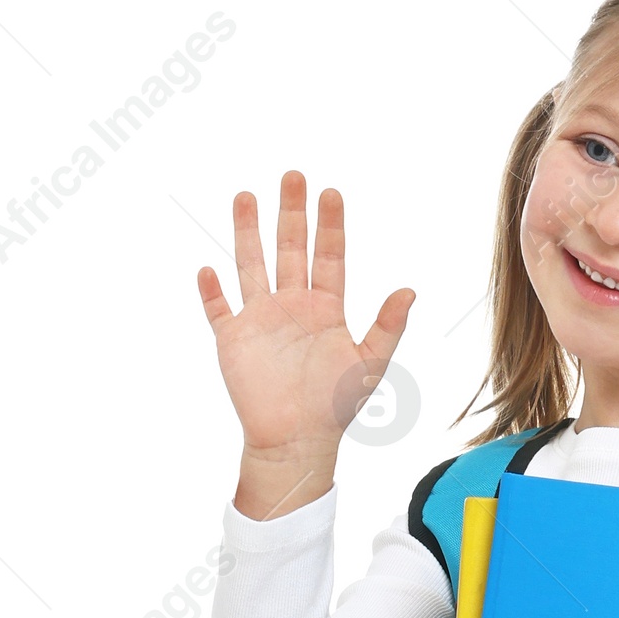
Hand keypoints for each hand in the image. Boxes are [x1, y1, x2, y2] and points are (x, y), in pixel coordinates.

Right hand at [196, 172, 413, 516]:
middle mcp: (292, 307)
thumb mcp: (370, 365)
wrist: (296, 442)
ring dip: (247, 232)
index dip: (330, 226)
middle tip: (293, 175)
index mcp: (325, 310)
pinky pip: (219, 309)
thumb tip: (410, 290)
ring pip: (252, 265)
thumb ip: (389, 327)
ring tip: (245, 196)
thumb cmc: (335, 407)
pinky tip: (208, 269)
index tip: (330, 192)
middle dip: (291, 213)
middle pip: (290, 249)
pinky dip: (212, 291)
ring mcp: (260, 320)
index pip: (328, 257)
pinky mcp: (233, 340)